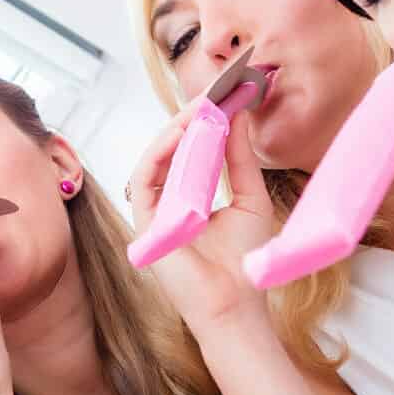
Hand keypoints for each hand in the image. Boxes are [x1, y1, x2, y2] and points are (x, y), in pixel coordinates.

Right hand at [130, 97, 279, 335]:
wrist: (235, 304)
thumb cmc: (244, 261)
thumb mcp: (249, 197)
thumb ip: (241, 158)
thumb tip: (238, 114)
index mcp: (189, 199)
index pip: (191, 150)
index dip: (206, 120)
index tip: (228, 92)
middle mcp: (166, 203)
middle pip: (171, 150)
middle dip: (192, 117)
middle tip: (216, 90)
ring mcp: (152, 213)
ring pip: (154, 159)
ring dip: (176, 129)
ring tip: (202, 106)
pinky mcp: (143, 224)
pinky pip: (144, 179)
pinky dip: (160, 152)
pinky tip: (183, 132)